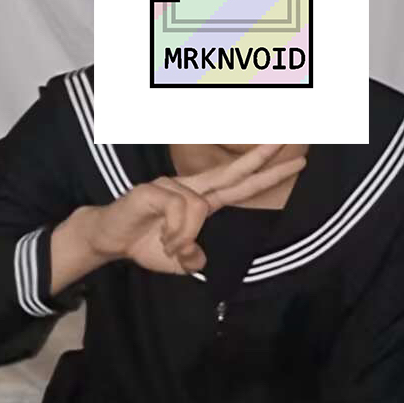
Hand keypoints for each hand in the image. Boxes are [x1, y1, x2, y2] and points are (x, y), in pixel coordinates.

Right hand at [56, 146, 304, 282]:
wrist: (108, 239)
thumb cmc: (144, 243)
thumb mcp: (177, 261)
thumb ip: (193, 260)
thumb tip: (199, 258)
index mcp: (202, 201)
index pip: (240, 184)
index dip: (267, 174)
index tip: (295, 161)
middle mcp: (191, 188)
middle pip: (232, 170)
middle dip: (261, 157)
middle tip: (287, 141)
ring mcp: (172, 185)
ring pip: (200, 208)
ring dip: (185, 238)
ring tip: (170, 246)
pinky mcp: (153, 190)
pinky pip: (180, 210)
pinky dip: (177, 233)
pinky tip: (164, 240)